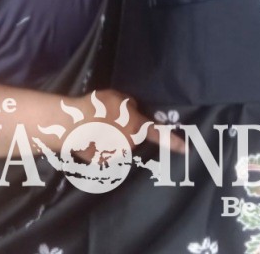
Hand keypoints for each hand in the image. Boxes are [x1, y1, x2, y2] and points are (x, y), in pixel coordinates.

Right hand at [67, 89, 185, 160]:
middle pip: (133, 137)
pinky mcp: (103, 163)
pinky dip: (101, 148)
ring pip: (119, 146)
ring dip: (112, 140)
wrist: (73, 125)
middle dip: (125, 131)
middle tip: (108, 121)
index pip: (159, 134)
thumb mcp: (117, 97)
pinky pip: (106, 153)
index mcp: (137, 126)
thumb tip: (133, 111)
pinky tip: (91, 139)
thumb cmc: (96, 107)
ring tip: (96, 129)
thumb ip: (129, 105)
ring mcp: (117, 155)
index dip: (173, 141)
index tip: (186, 149)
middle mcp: (131, 143)